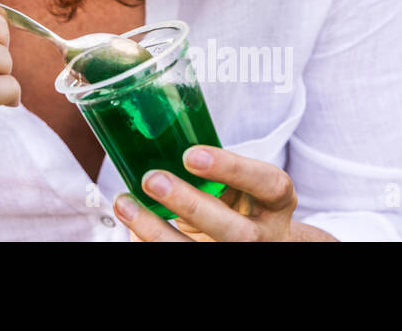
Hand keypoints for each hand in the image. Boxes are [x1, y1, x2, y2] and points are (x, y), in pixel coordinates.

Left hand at [113, 146, 334, 240]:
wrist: (255, 243)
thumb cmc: (236, 203)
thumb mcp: (237, 182)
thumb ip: (210, 167)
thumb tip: (150, 135)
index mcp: (276, 201)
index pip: (269, 183)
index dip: (232, 169)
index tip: (190, 154)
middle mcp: (265, 235)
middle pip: (237, 231)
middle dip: (191, 205)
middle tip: (152, 179)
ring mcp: (243, 255)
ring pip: (203, 253)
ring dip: (157, 230)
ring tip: (125, 204)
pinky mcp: (215, 267)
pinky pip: (182, 257)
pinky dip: (149, 241)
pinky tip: (130, 223)